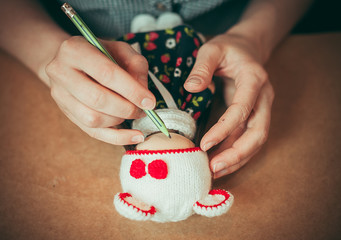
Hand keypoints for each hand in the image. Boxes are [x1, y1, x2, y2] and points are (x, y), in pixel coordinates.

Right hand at [46, 36, 154, 144]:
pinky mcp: (67, 113)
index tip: (150, 102)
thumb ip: (136, 66)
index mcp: (74, 49)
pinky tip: (134, 136)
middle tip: (143, 109)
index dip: (131, 90)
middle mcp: (60, 72)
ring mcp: (60, 96)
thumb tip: (143, 94)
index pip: (106, 73)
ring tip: (134, 113)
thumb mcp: (121, 49)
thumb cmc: (100, 54)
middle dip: (126, 108)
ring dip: (120, 120)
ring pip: (93, 119)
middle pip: (97, 99)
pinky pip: (93, 132)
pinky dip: (117, 137)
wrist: (72, 61)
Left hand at [185, 32, 274, 177]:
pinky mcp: (254, 116)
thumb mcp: (213, 48)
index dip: (225, 130)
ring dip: (237, 159)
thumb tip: (191, 88)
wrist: (247, 48)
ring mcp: (261, 108)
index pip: (242, 110)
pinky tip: (219, 163)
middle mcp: (263, 98)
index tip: (204, 144)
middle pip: (258, 133)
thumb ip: (202, 67)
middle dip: (237, 154)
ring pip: (256, 141)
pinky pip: (248, 139)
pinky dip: (236, 154)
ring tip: (213, 171)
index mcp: (254, 80)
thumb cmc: (228, 48)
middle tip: (213, 167)